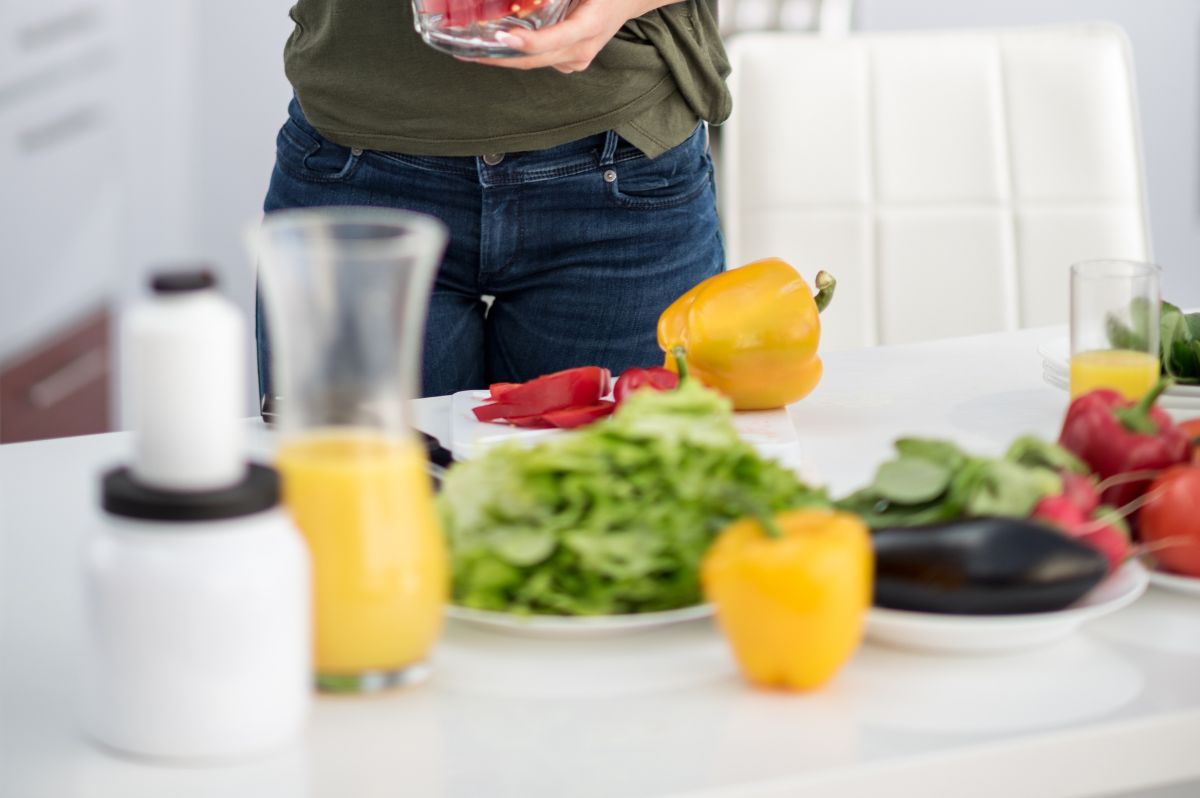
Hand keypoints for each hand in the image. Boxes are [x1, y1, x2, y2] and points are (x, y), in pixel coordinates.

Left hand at [460, 0, 680, 73]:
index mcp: (590, 26)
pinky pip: (539, 61)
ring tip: (470, 51)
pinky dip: (517, 55)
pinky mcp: (570, 62)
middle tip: (466, 52)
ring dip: (503, 59)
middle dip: (499, 57)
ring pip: (533, 63)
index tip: (501, 37)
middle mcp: (582, 50)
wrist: (628, 0)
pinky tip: (494, 47)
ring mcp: (576, 60)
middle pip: (534, 59)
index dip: (527, 42)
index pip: (553, 40)